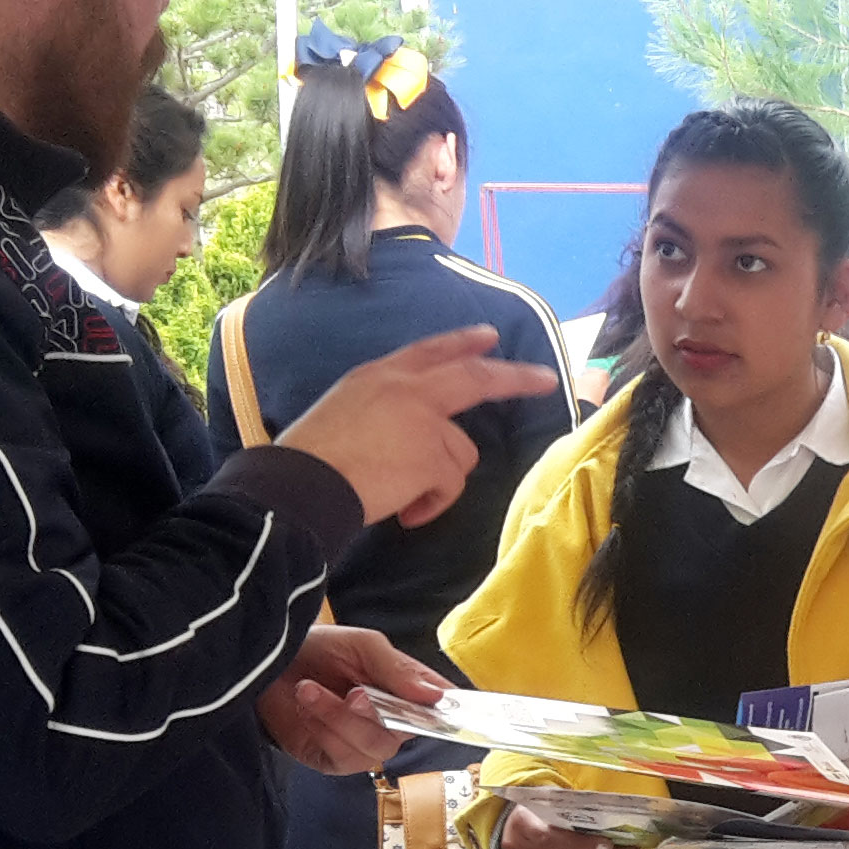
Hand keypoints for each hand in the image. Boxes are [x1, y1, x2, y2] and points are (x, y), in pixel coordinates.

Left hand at [258, 625, 449, 772]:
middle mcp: (390, 723)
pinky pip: (341, 756)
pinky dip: (322, 729)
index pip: (440, 709)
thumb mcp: (362, 645)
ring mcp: (361, 744)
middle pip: (403, 734)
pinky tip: (306, 707)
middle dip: (376, 714)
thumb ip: (397, 668)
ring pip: (372, 748)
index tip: (437, 706)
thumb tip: (435, 696)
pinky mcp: (332, 760)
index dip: (447, 713)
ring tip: (309, 689)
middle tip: (353, 693)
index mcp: (406, 693)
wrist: (269, 662)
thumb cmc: (320, 648)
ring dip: (339, 718)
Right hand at [279, 327, 560, 526]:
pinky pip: (451, 485)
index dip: (461, 343)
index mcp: (378, 375)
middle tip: (547, 380)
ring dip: (439, 480)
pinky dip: (432, 504)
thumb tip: (410, 436)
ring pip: (460, 451)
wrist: (302, 484)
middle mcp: (406, 388)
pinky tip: (404, 512)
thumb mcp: (345, 412)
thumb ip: (384, 410)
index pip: (429, 351)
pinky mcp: (434, 454)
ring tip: (399, 495)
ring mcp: (424, 419)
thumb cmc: (311, 458)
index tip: (490, 337)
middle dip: (515, 377)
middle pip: (474, 377)